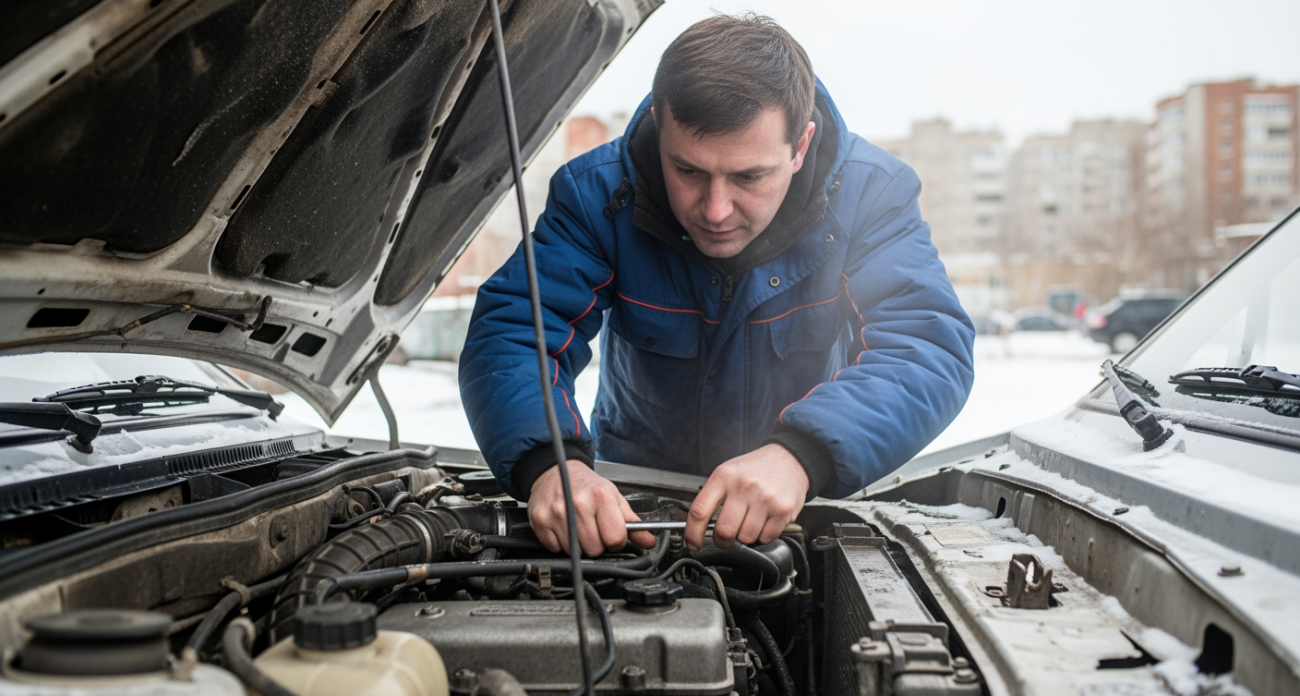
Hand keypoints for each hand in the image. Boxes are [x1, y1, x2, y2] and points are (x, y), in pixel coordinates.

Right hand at [529, 460, 656, 555]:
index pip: (615, 538)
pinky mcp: (540, 520)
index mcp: (601, 496)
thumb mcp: (613, 497)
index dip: (615, 541)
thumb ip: (632, 522)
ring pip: (574, 551)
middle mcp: (578, 503)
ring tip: (577, 526)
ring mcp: (557, 512)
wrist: (556, 469)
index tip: (611, 534)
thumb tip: (649, 541)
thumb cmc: (587, 485)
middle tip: (593, 529)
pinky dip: (560, 543)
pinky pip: (555, 548)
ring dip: (578, 544)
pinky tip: (563, 527)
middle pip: (594, 549)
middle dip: (596, 544)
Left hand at [685, 444, 807, 551]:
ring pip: (745, 538)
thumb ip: (711, 498)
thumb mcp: (728, 473)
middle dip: (722, 541)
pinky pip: (766, 538)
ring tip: (750, 521)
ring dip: (745, 537)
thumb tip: (695, 529)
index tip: (693, 544)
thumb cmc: (755, 469)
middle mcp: (744, 487)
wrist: (789, 459)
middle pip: (724, 532)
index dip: (692, 534)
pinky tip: (765, 520)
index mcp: (724, 477)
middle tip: (726, 537)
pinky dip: (763, 536)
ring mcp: (765, 499)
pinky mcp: (783, 510)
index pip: (699, 511)